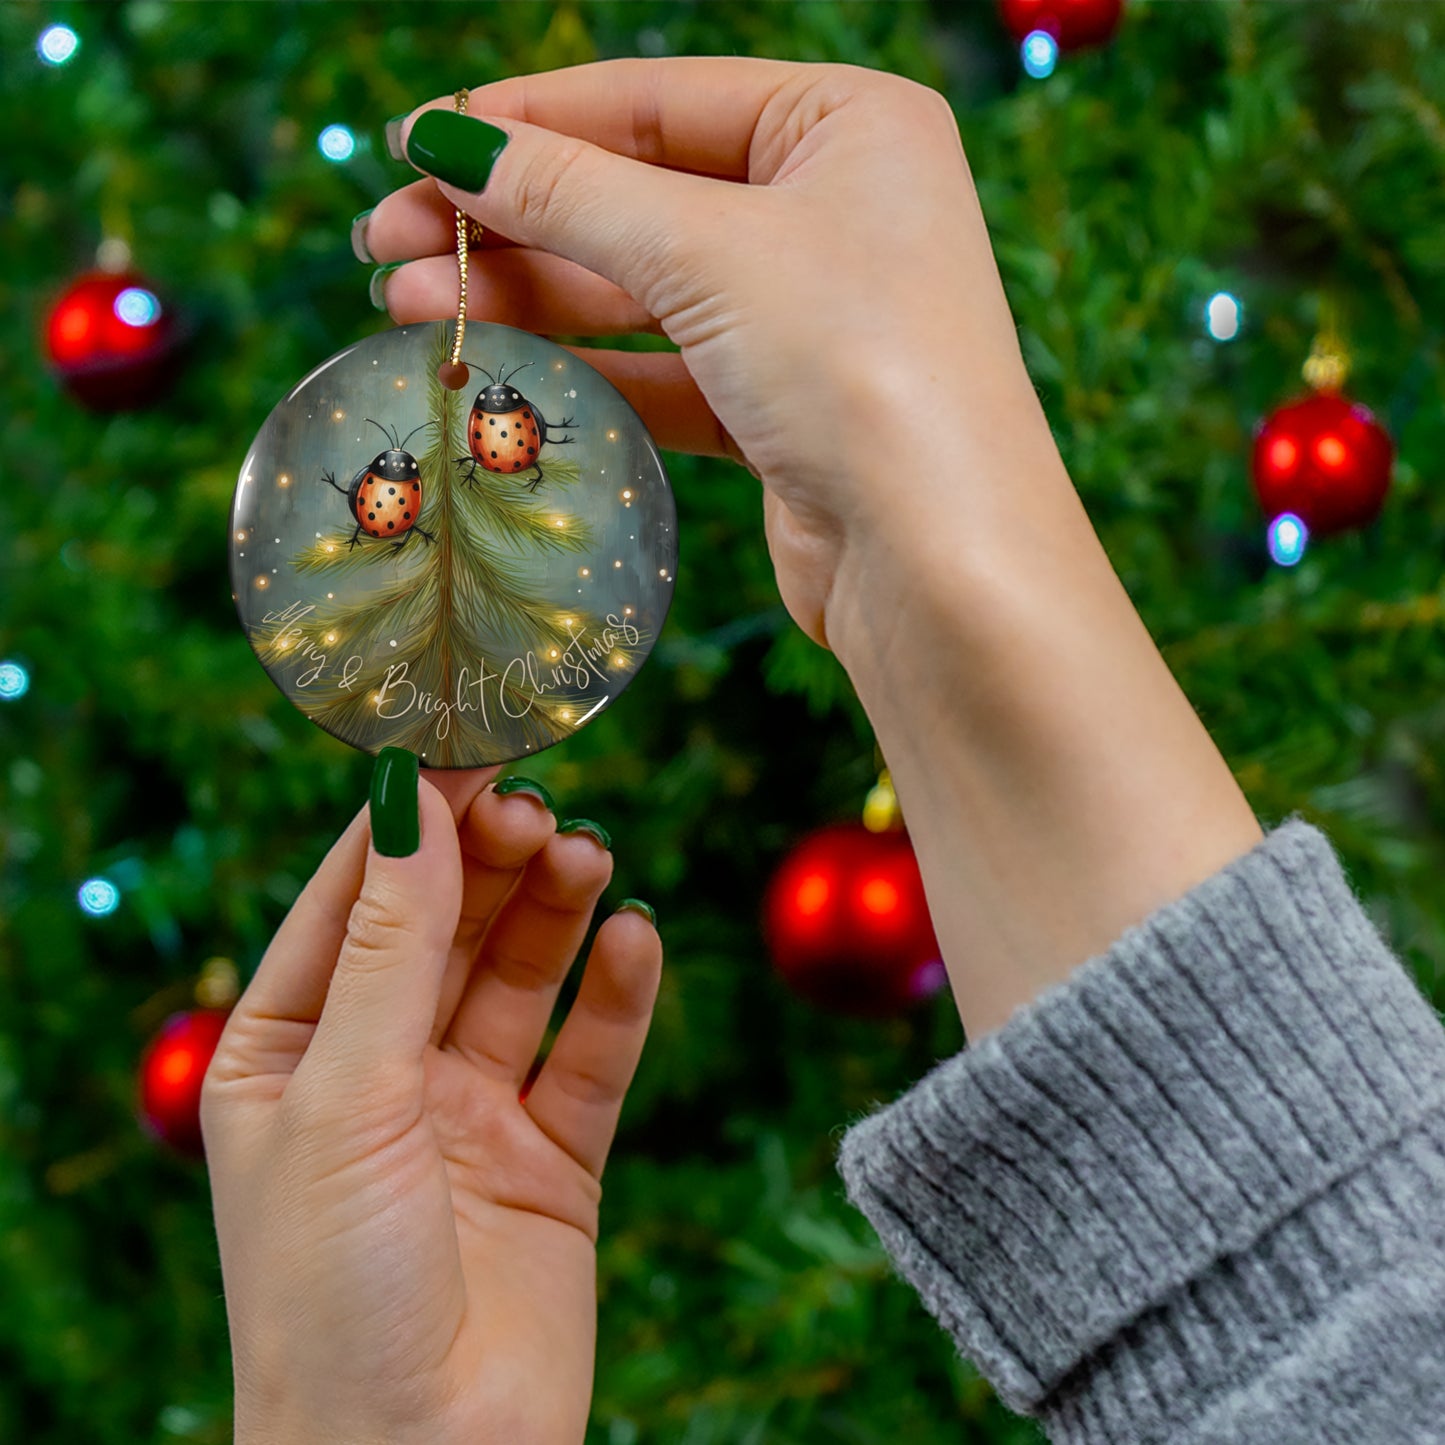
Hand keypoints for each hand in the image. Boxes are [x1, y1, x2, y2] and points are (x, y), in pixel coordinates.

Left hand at [202, 763, 661, 1444]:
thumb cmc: (332, 1293)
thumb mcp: (346, 1095)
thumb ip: (391, 947)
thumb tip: (410, 802)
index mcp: (289, 1053)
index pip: (352, 902)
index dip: (409, 823)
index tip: (466, 746)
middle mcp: (380, 1073)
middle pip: (446, 928)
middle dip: (490, 863)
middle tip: (540, 807)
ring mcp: (469, 1114)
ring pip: (521, 978)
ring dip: (555, 912)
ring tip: (589, 857)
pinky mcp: (552, 1159)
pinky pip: (591, 1056)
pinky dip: (618, 995)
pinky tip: (636, 940)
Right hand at [361, 57, 1060, 659]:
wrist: (939, 561)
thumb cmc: (859, 367)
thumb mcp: (707, 252)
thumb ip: (572, 194)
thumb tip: (449, 141)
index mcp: (847, 125)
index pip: (656, 100)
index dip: (527, 120)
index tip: (414, 142)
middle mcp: (834, 210)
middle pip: (638, 195)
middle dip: (509, 219)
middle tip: (385, 241)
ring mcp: (809, 314)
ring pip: (641, 289)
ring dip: (526, 296)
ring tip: (405, 305)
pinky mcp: (783, 408)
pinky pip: (663, 370)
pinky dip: (583, 368)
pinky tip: (492, 364)